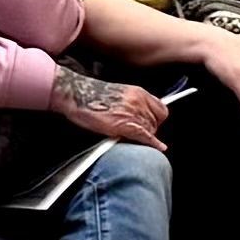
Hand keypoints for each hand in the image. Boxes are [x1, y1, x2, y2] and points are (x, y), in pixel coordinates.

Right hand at [51, 68, 167, 144]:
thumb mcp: (120, 94)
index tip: (153, 124)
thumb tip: (143, 116)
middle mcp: (139, 101)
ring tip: (129, 136)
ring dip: (144, 136)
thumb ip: (134, 102)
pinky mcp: (125, 124)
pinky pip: (145, 135)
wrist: (77, 94)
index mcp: (138, 92)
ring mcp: (132, 113)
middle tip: (137, 133)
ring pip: (151, 130)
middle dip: (151, 130)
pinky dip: (153, 143)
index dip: (158, 120)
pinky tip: (159, 147)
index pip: (162, 109)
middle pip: (157, 122)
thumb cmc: (92, 96)